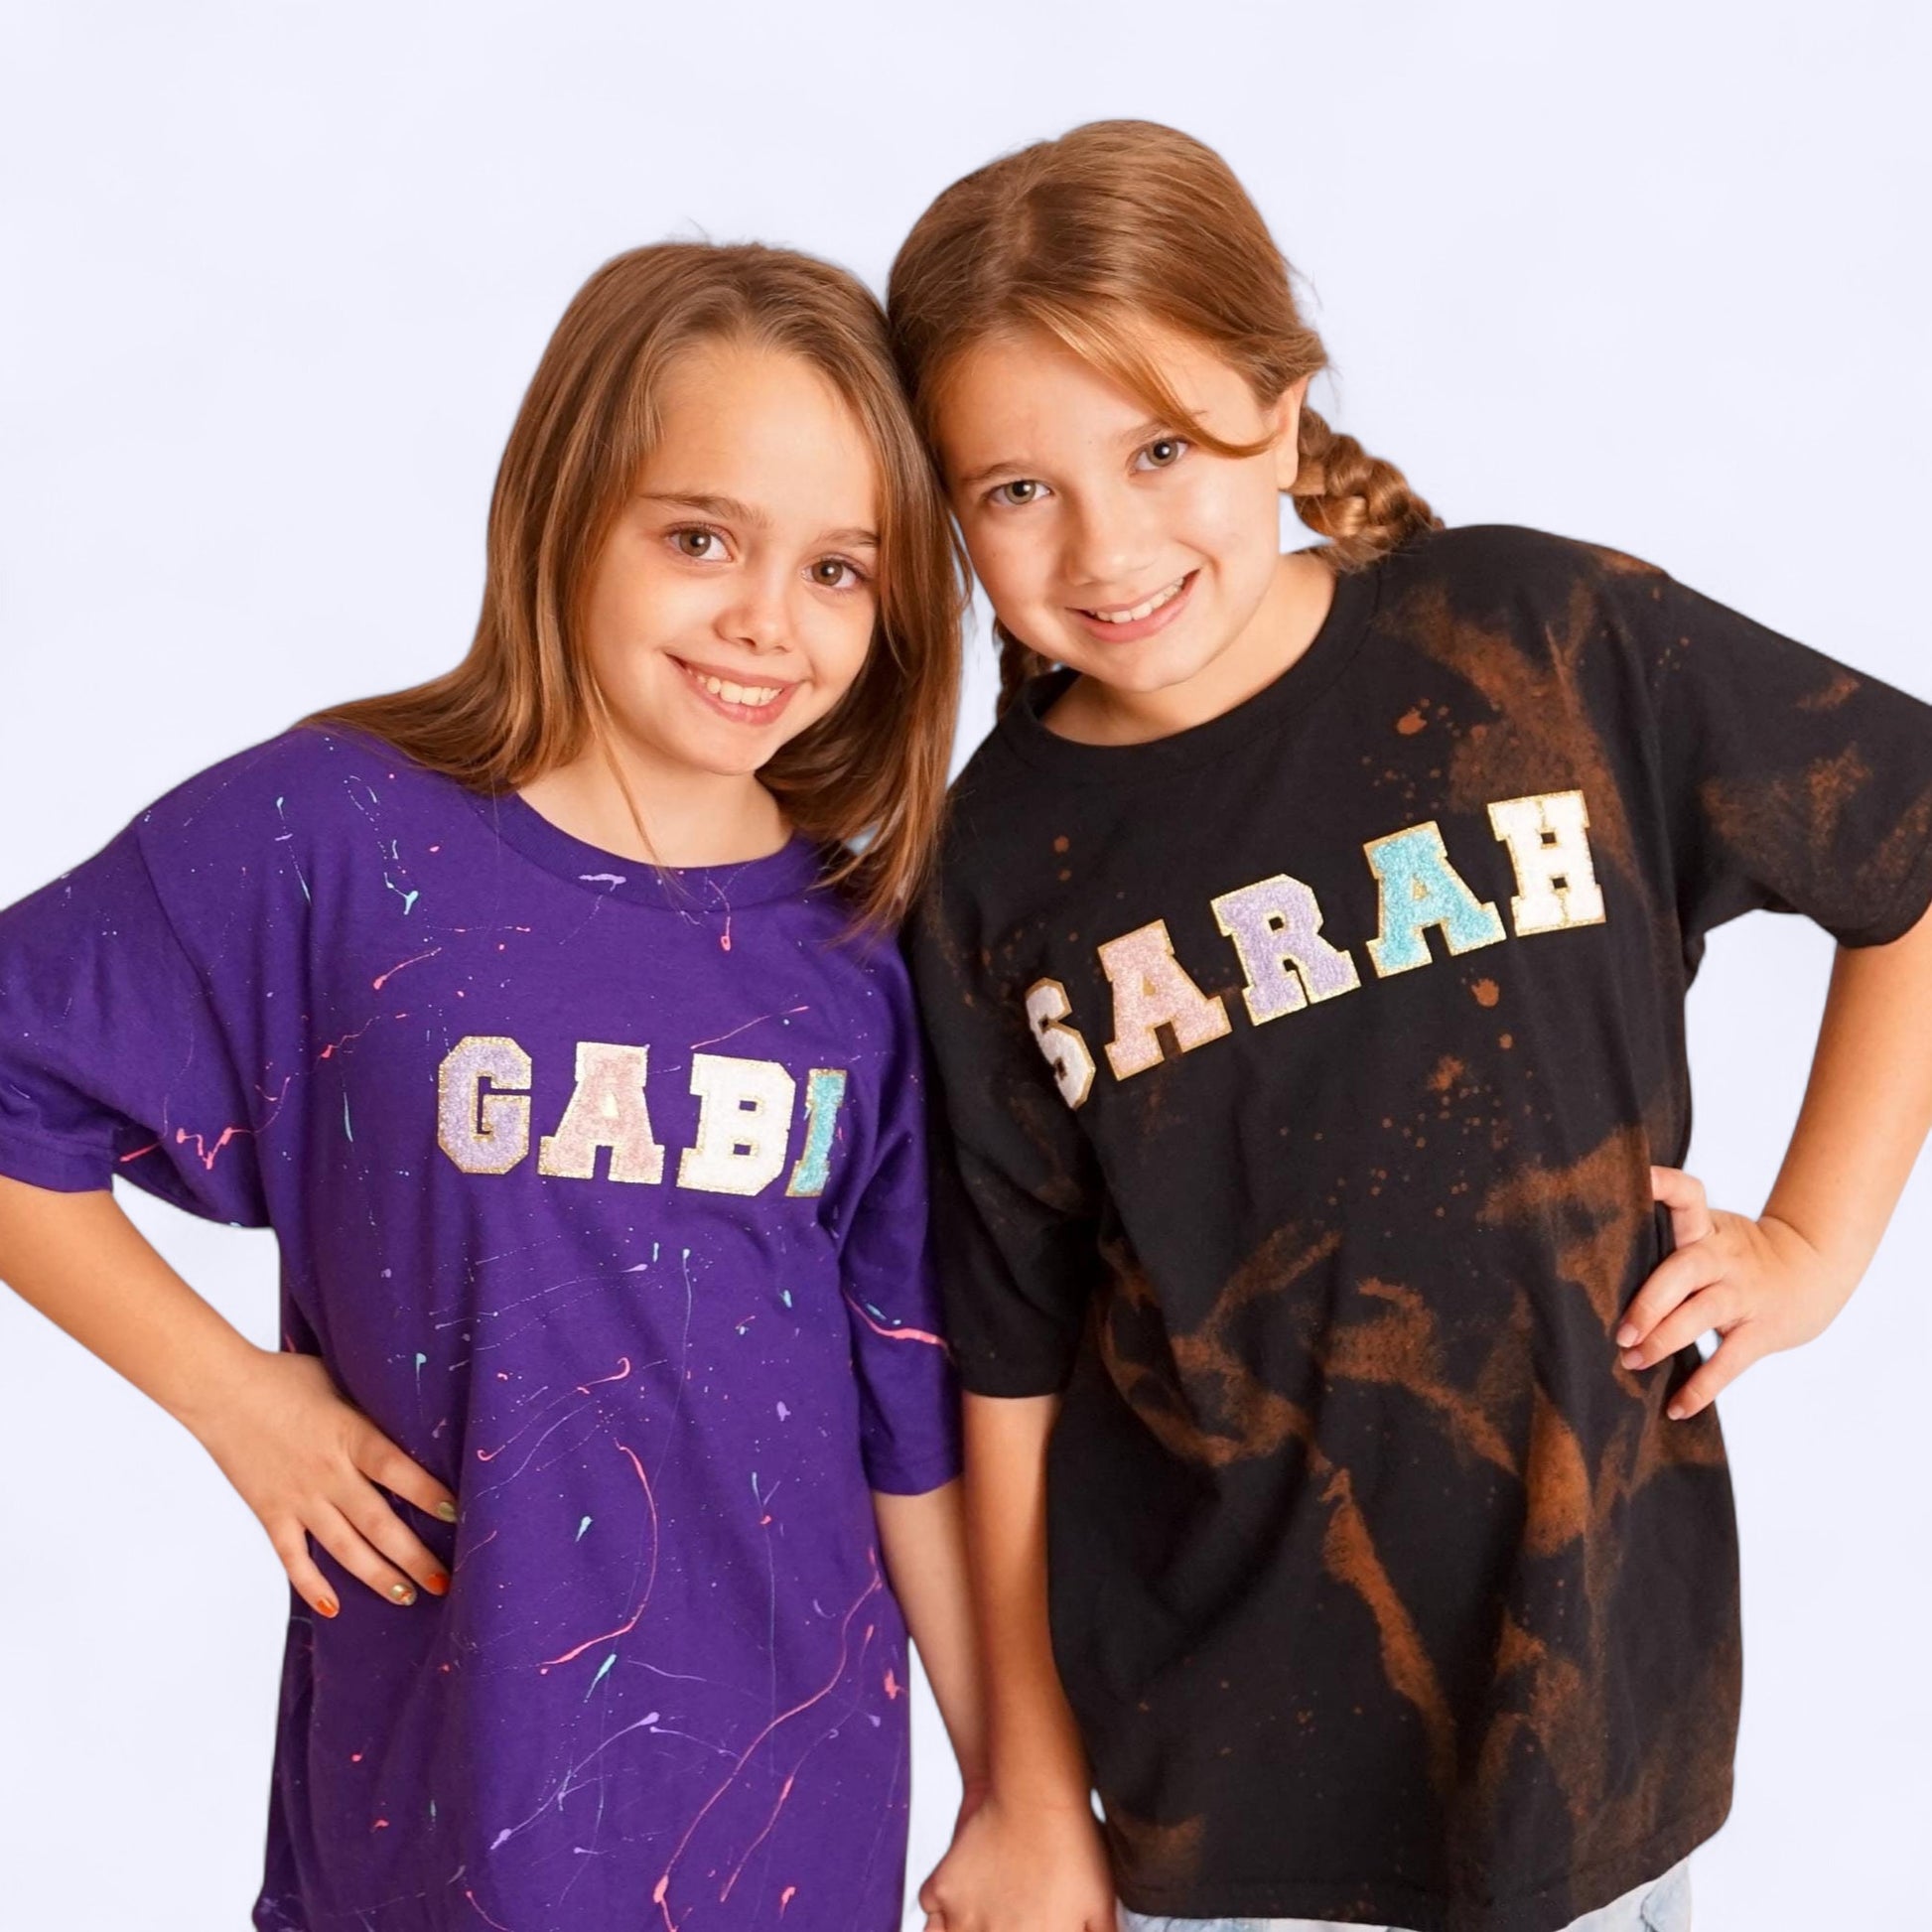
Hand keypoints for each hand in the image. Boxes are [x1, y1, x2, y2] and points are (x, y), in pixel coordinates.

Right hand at [189, 1346, 457, 1616]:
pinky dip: (311, 1584)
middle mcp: (328, 1473)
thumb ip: (370, 1406)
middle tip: (444, 1582)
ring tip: (407, 1597)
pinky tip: (333, 1606)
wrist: (219, 1390)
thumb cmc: (284, 1377)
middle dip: (414, 1556)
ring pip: (343, 1548)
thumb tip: (411, 1412)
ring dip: (376, 1576)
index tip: (459, 1514)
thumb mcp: (340, 1380)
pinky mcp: (270, 1512)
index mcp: (351, 1435)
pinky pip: (292, 1556)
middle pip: (378, 1522)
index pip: (399, 1470)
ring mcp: (298, 1497)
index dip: (429, 1494)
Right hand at [918, 1785, 1115, 1930]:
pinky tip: (961, 1903)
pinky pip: (931, 1912)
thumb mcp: (1100, 1907)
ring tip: (984, 1917)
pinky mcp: (942, 1889)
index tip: (1027, 1929)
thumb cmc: (1072, 1848)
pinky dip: (939, 1913)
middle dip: (997, 1931)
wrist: (1036, 1797)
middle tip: (1007, 1920)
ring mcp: (963, 1918)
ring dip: (965, 1930)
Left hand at [1616, 1166, 1853, 1419]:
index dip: (1665, 1183)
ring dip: (1664, 1340)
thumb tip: (1590, 1253)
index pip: (1687, 1194)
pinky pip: (1729, 1361)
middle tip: (1619, 1331)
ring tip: (1632, 1362)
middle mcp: (1722, 1257)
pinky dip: (1701, 1387)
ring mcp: (1742, 1293)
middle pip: (1683, 1268)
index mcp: (1705, 1228)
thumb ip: (1664, 1236)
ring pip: (1701, 1313)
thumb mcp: (1709, 1229)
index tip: (1638, 1179)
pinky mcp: (1761, 1330)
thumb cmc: (1737, 1252)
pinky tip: (1675, 1407)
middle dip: (1648, 1300)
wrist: (1813, 1267)